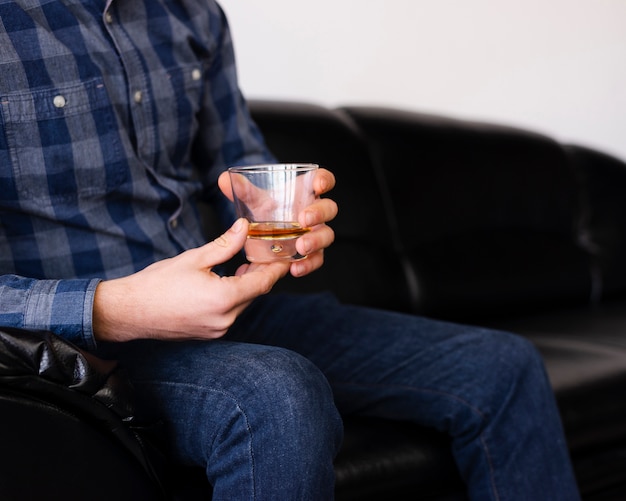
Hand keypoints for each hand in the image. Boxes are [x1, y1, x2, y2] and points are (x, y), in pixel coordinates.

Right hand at [92, 219, 289, 342]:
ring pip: (243, 304)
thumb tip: (244, 228)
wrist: (129, 312)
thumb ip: (225, 244)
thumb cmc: (157, 284)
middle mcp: (225, 319)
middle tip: (267, 255)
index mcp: (224, 299)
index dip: (276, 268)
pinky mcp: (209, 334)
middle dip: (262, 274)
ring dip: (247, 286)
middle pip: (254, 294)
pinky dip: (234, 297)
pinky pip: (230, 313)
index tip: (287, 257)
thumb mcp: (194, 258)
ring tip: (247, 265)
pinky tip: (228, 282)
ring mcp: (217, 330)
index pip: (263, 283)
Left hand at [218, 168, 337, 276]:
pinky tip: (295, 268)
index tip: (318, 184)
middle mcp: (315, 212)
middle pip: (329, 209)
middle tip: (303, 220)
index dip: (325, 180)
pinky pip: (316, 259)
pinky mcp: (311, 253)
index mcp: (306, 192)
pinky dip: (308, 264)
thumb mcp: (254, 201)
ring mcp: (315, 233)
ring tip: (301, 246)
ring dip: (316, 241)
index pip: (323, 180)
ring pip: (327, 235)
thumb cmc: (266, 210)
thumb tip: (223, 179)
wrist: (264, 233)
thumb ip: (242, 190)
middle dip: (319, 214)